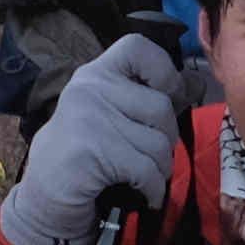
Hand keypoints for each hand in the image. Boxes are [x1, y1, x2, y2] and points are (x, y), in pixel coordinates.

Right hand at [0, 30, 188, 244]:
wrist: (46, 198)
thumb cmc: (88, 154)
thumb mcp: (117, 117)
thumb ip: (154, 97)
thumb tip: (198, 83)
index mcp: (96, 74)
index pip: (137, 47)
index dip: (164, 70)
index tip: (168, 96)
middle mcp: (89, 89)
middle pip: (160, 106)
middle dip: (167, 138)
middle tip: (152, 156)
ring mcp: (87, 119)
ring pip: (158, 143)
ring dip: (161, 169)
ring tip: (146, 177)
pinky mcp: (89, 152)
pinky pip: (147, 170)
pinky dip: (154, 189)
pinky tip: (146, 195)